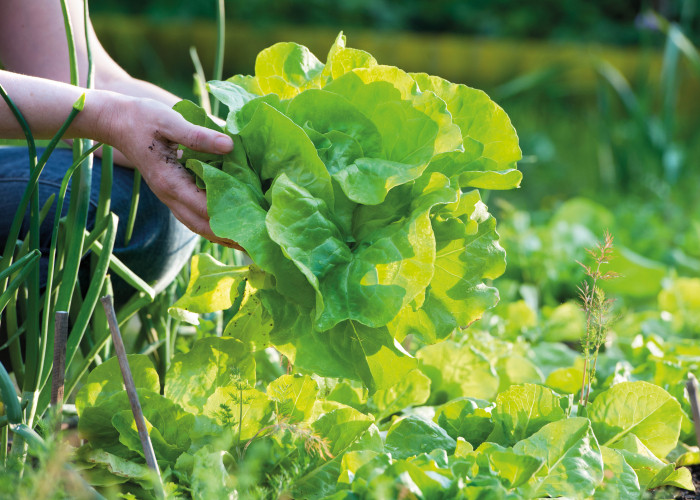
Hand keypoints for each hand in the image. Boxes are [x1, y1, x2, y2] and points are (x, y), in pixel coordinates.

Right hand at [101, 95, 240, 248]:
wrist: (115, 121)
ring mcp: (170, 197)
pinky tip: (229, 224)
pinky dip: (212, 224)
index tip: (255, 222)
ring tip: (248, 241)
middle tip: (258, 242)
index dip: (230, 218)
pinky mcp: (172, 193)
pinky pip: (193, 216)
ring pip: (198, 225)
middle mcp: (170, 196)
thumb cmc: (142, 118)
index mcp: (171, 182)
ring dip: (222, 235)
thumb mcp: (170, 121)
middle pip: (204, 226)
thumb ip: (199, 136)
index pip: (206, 208)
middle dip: (230, 236)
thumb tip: (229, 146)